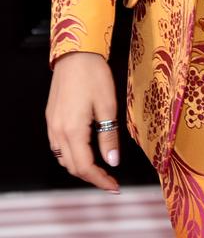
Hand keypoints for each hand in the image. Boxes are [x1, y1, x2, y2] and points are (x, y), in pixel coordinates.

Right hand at [45, 51, 120, 192]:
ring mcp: (52, 125)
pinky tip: (85, 150)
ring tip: (100, 168)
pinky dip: (71, 155)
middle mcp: (58, 132)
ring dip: (80, 167)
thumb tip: (113, 161)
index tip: (114, 187)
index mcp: (73, 130)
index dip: (100, 180)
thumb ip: (109, 135)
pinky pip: (58, 146)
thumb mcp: (107, 105)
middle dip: (91, 177)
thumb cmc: (93, 75)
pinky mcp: (51, 118)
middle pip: (72, 167)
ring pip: (63, 158)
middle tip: (110, 180)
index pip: (85, 167)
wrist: (75, 53)